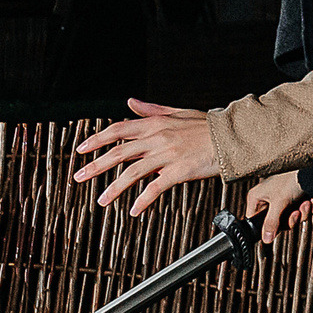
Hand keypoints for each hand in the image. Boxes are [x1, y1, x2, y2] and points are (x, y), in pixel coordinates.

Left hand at [72, 98, 220, 216]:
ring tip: (100, 201)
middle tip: (78, 176)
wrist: (234, 137)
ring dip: (114, 188)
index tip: (81, 149)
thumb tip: (131, 102)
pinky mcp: (179, 171)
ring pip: (132, 172)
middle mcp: (157, 138)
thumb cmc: (207, 126)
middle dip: (95, 165)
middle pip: (119, 152)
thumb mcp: (177, 112)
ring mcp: (167, 155)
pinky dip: (143, 200)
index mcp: (154, 123)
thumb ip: (151, 109)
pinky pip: (156, 188)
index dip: (97, 139)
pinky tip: (133, 211)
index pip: (118, 130)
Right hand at [242, 170, 312, 245]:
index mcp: (257, 198)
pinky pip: (301, 213)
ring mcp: (283, 200)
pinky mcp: (295, 200)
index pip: (255, 221)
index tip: (278, 227)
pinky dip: (308, 208)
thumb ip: (271, 223)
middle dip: (291, 218)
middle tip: (296, 212)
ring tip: (305, 203)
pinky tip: (310, 200)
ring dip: (302, 213)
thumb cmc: (291, 178)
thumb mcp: (279, 203)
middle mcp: (268, 200)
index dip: (268, 227)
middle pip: (277, 223)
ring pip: (291, 219)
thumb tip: (265, 239)